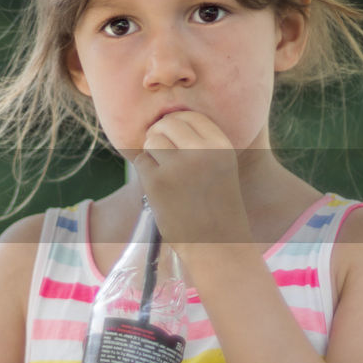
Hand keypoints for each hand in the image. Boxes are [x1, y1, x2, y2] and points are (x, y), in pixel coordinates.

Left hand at [132, 111, 251, 254]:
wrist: (217, 246)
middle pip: (167, 124)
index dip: (177, 124)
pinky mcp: (158, 183)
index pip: (190, 115)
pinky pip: (141, 161)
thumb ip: (199, 144)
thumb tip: (163, 123)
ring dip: (152, 152)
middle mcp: (201, 151)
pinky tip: (158, 186)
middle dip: (160, 135)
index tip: (176, 139)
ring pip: (152, 140)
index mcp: (221, 145)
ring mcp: (178, 167)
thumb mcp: (220, 166)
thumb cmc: (216, 206)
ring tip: (163, 171)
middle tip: (163, 154)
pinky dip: (146, 171)